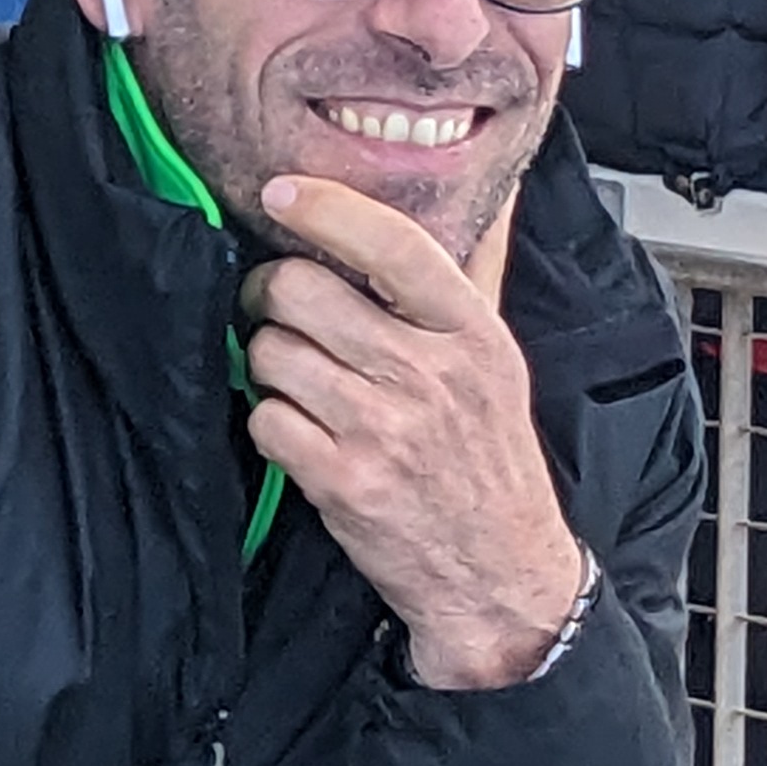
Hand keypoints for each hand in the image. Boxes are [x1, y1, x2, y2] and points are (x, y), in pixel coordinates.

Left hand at [242, 176, 587, 689]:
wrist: (501, 574)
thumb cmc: (487, 459)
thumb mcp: (495, 364)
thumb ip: (467, 283)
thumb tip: (477, 199)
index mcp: (474, 335)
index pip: (394, 244)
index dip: (327, 208)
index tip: (284, 191)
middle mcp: (432, 375)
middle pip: (299, 290)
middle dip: (272, 297)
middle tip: (282, 314)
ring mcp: (385, 429)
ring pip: (270, 352)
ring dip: (269, 365)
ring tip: (304, 384)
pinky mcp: (344, 480)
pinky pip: (264, 418)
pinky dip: (269, 423)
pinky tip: (302, 433)